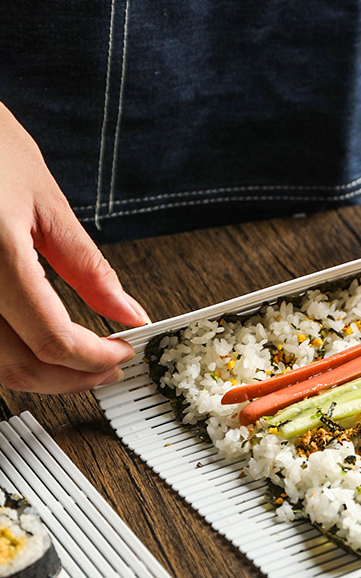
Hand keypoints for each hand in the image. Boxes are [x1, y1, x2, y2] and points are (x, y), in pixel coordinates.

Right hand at [0, 103, 148, 393]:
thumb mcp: (43, 197)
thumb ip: (88, 267)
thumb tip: (129, 312)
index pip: (51, 339)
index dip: (94, 358)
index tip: (123, 352)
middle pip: (15, 367)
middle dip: (71, 377)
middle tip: (107, 367)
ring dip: (37, 374)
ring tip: (77, 360)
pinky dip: (7, 353)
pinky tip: (33, 343)